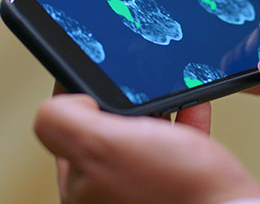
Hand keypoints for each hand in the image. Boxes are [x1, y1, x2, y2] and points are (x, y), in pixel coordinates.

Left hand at [35, 82, 259, 202]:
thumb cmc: (176, 189)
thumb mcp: (102, 146)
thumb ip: (65, 119)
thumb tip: (68, 99)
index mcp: (83, 184)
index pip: (69, 127)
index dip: (82, 93)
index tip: (98, 69)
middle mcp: (112, 188)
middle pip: (110, 127)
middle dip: (127, 99)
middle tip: (138, 80)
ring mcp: (147, 186)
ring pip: (146, 131)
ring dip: (160, 106)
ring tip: (170, 89)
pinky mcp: (179, 181)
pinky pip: (178, 141)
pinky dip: (186, 119)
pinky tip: (195, 106)